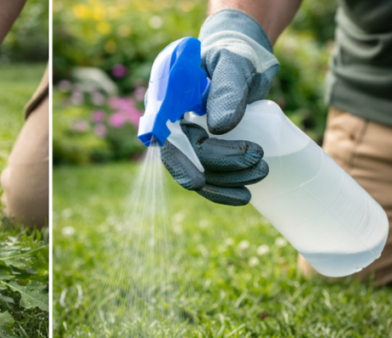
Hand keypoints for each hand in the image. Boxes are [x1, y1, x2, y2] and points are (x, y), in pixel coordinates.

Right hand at [161, 9, 277, 205]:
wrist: (241, 60)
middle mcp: (168, 124)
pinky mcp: (203, 150)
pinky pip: (209, 175)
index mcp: (164, 101)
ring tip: (262, 171)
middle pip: (182, 159)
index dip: (178, 164)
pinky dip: (225, 187)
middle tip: (258, 164)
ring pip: (197, 171)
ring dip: (227, 180)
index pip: (164, 139)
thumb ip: (226, 90)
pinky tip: (245, 194)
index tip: (199, 182)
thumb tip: (221, 127)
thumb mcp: (232, 65)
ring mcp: (185, 138)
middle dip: (217, 169)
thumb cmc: (233, 56)